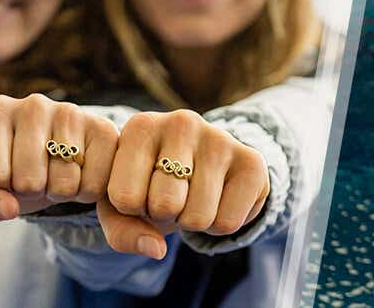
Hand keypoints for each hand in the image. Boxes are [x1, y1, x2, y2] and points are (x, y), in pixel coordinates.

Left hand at [0, 94, 118, 223]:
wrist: (53, 159)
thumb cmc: (12, 172)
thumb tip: (9, 208)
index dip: (0, 191)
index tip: (7, 175)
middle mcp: (34, 105)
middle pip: (29, 182)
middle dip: (33, 193)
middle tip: (37, 177)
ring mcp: (72, 113)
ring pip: (64, 185)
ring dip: (60, 194)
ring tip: (57, 174)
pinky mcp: (103, 129)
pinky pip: (94, 185)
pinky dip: (86, 194)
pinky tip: (81, 174)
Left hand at [99, 110, 269, 257]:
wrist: (200, 166)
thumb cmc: (152, 184)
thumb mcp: (124, 205)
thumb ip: (122, 231)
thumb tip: (156, 250)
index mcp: (142, 127)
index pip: (125, 197)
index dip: (133, 210)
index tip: (142, 191)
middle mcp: (182, 123)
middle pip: (165, 206)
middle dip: (166, 216)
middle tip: (172, 197)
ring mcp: (220, 138)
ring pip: (198, 218)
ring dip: (193, 222)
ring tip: (193, 198)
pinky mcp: (251, 161)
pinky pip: (227, 223)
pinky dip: (218, 225)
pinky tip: (217, 200)